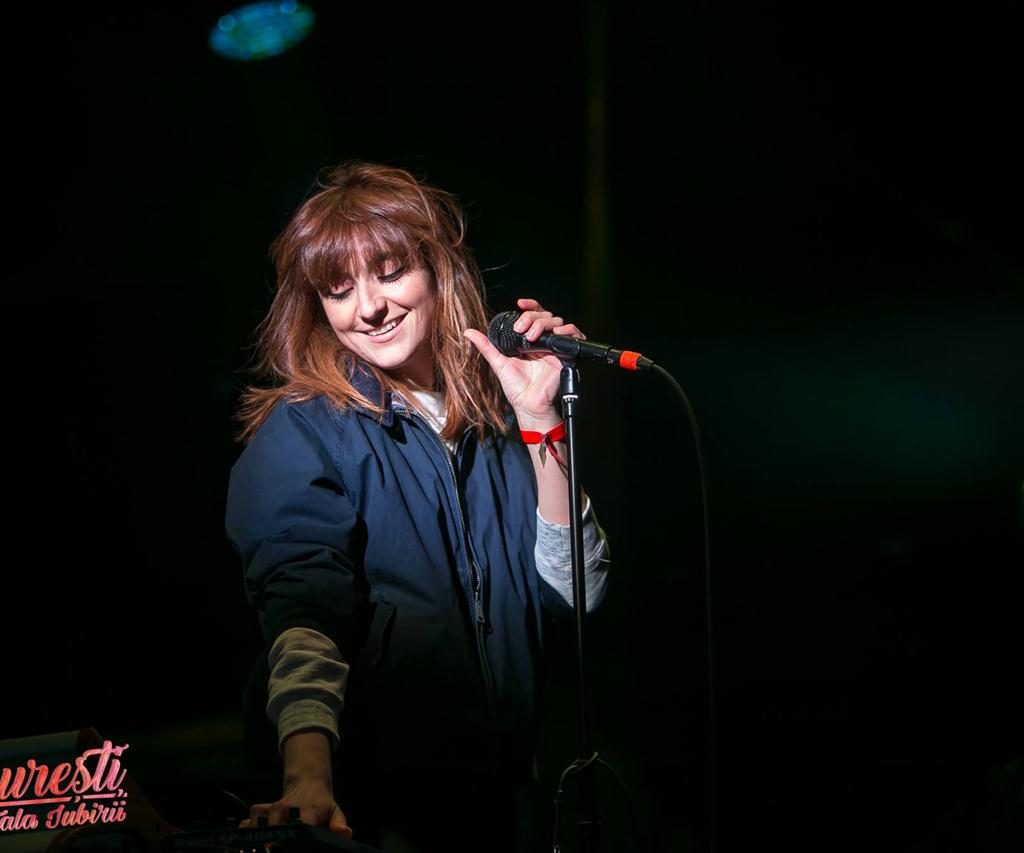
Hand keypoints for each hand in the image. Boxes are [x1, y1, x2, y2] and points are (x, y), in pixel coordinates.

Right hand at [240, 776, 351, 836]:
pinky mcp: (260, 812)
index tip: (289, 845)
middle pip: (275, 825)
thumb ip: (339, 824)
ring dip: (258, 835)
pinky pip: (248, 820)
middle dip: (273, 840)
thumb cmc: (322, 805)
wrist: (308, 784)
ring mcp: (272, 809)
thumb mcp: (335, 812)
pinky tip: (248, 843)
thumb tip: (345, 833)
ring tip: (259, 847)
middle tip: (273, 848)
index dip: (294, 836)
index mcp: (307, 812)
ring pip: (258, 821)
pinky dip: (247, 830)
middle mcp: (286, 809)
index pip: (300, 825)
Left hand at [464, 297, 585, 428]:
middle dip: (533, 317)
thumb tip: (468, 332)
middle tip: (521, 328)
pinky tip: (557, 334)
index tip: (519, 304)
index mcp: (529, 340)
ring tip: (532, 335)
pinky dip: (568, 330)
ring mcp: (555, 347)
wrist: (528, 404)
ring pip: (557, 322)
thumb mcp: (498, 362)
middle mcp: (543, 341)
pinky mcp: (565, 355)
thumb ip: (486, 346)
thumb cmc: (516, 387)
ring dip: (545, 323)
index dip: (530, 306)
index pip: (534, 315)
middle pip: (545, 316)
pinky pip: (574, 336)